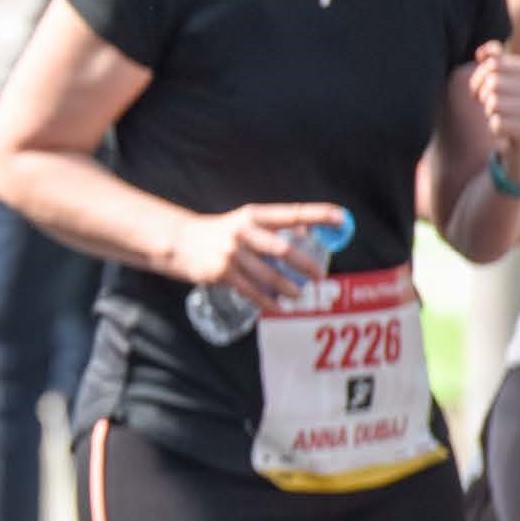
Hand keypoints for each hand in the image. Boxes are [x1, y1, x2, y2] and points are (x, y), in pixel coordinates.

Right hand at [168, 203, 343, 309]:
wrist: (178, 242)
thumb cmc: (219, 233)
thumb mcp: (243, 222)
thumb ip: (271, 228)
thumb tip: (305, 232)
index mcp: (253, 215)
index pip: (291, 213)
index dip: (318, 215)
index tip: (341, 218)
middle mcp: (243, 231)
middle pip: (282, 249)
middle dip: (305, 264)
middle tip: (321, 276)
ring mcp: (231, 253)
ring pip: (267, 275)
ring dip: (287, 288)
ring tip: (300, 296)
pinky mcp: (221, 273)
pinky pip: (250, 290)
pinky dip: (265, 301)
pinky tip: (276, 307)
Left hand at [468, 43, 519, 182]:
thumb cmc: (512, 107)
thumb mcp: (505, 81)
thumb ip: (495, 61)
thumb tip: (481, 52)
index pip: (495, 63)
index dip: (478, 76)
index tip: (476, 89)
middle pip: (493, 82)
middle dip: (481, 95)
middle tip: (485, 105)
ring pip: (493, 102)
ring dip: (488, 112)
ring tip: (496, 116)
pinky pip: (497, 124)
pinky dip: (493, 128)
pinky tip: (502, 130)